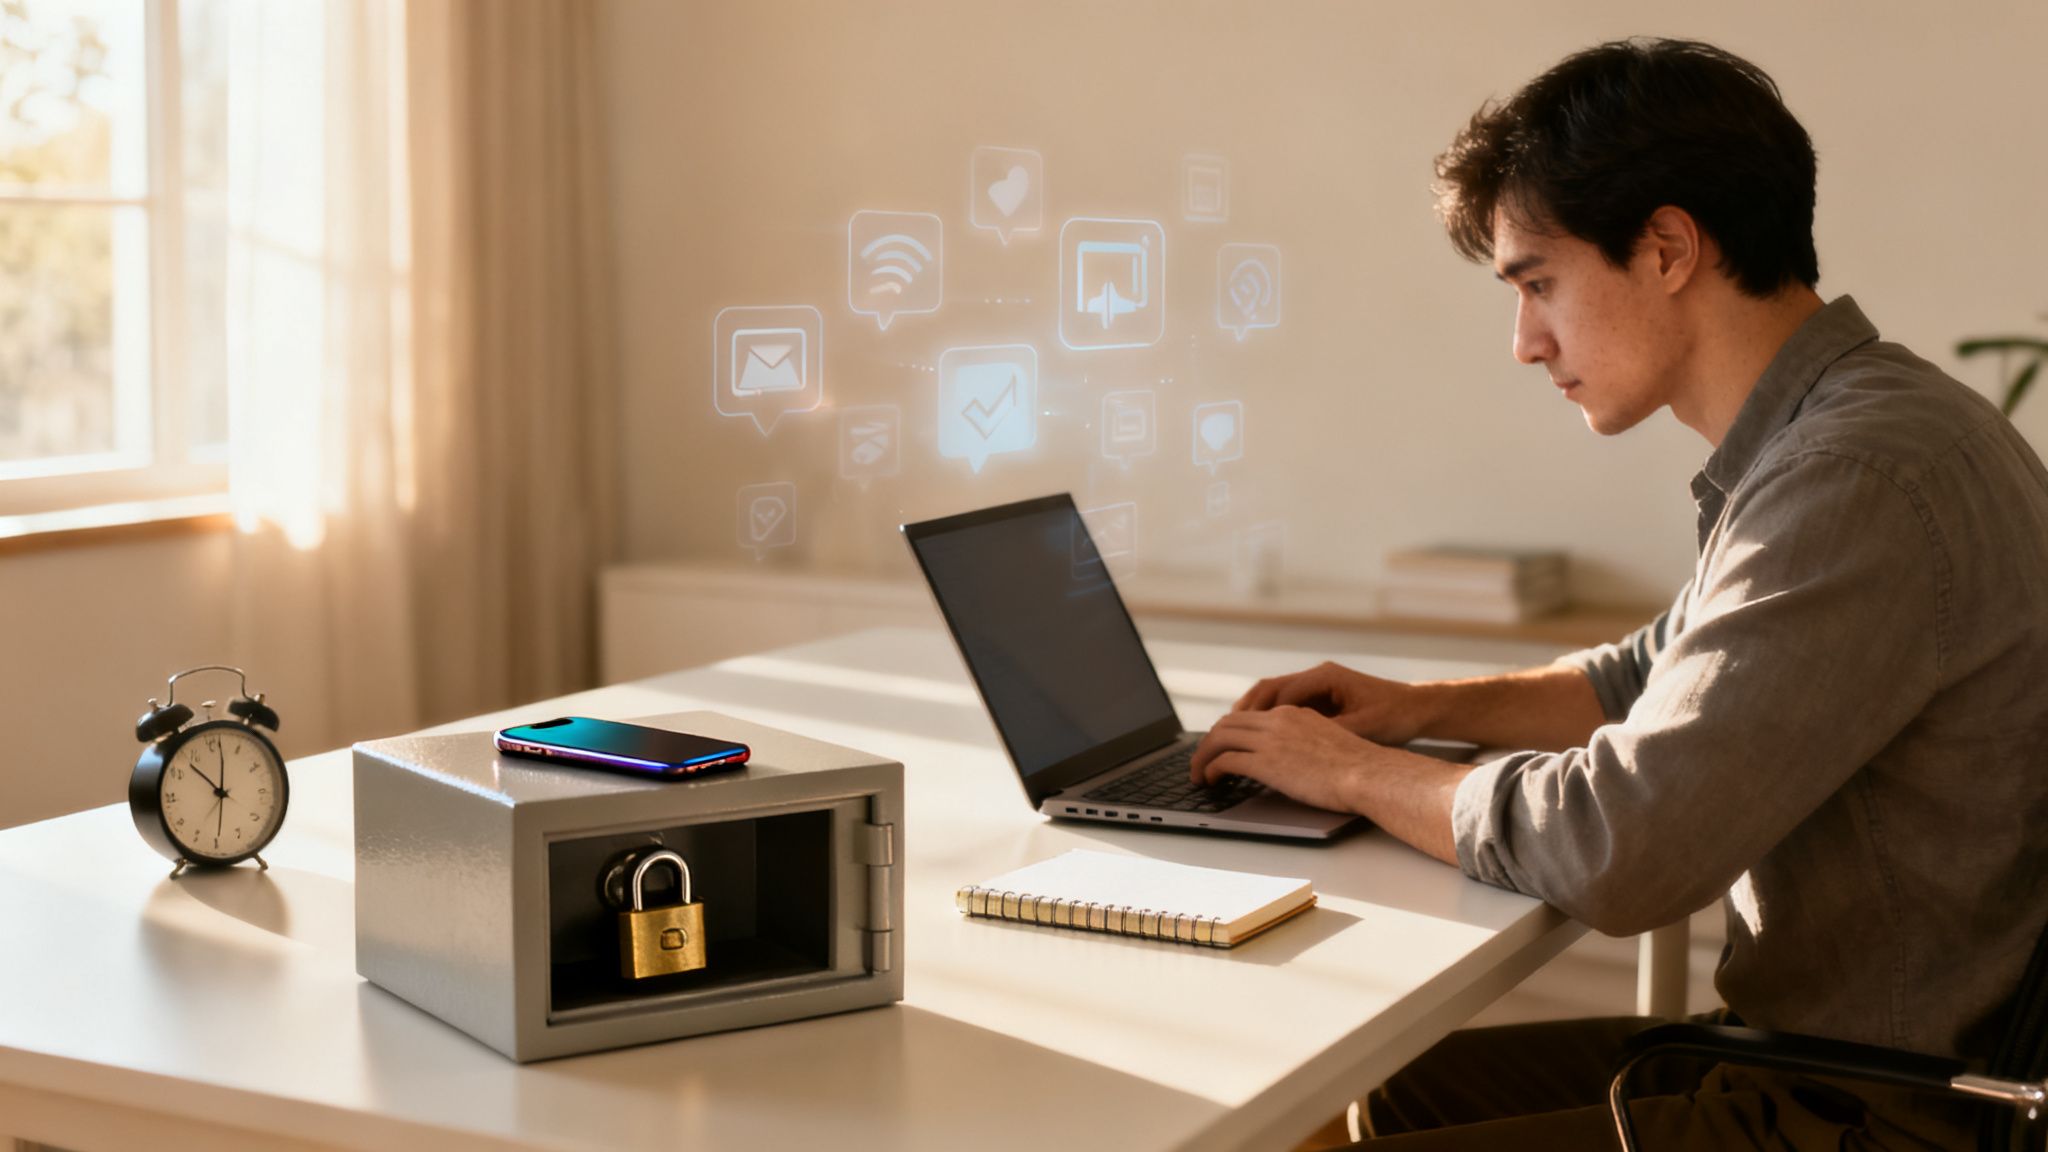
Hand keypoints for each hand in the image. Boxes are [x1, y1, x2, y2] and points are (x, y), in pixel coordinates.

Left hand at [1190, 706, 1380, 814]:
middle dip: (1209, 742)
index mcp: (1294, 714)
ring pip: (1219, 737)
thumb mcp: (1328, 744)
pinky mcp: (1266, 762)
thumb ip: (1305, 744)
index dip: (1230, 731)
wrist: (1370, 774)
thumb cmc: (1360, 768)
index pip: (1250, 716)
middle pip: (1228, 722)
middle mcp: (1279, 720)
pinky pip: (1225, 760)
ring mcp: (1271, 739)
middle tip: (1202, 760)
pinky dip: (1210, 769)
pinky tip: (1210, 780)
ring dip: (1202, 756)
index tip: (1222, 746)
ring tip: (1198, 774)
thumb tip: (1292, 763)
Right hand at [1232, 662, 1433, 745]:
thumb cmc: (1394, 716)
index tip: (1238, 732)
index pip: (1279, 691)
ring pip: (1272, 696)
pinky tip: (1257, 739)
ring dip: (1251, 715)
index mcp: (1325, 678)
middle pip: (1267, 689)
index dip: (1257, 713)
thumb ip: (1327, 733)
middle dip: (1243, 712)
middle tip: (1221, 734)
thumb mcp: (1361, 728)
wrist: (1417, 709)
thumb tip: (1293, 746)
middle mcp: (1317, 676)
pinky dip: (1267, 719)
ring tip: (1230, 737)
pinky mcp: (1319, 699)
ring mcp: (1317, 686)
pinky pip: (1284, 705)